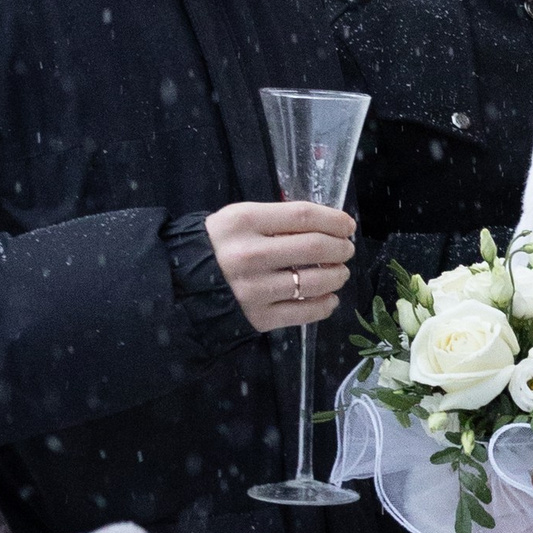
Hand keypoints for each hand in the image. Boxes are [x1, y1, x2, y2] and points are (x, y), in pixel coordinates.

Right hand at [207, 200, 356, 333]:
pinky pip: (305, 312)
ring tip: (340, 273)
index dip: (334, 220)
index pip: (303, 216)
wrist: (184, 283)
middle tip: (346, 250)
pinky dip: (325, 305)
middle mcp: (249, 254)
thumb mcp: (240, 219)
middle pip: (314, 247)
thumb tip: (328, 227)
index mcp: (244, 221)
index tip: (347, 225)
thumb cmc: (220, 245)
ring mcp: (254, 289)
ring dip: (337, 276)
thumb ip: (278, 220)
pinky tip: (329, 298)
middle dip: (341, 248)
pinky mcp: (259, 317)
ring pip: (315, 281)